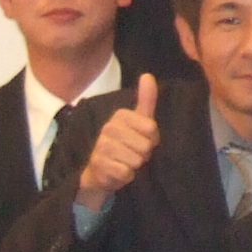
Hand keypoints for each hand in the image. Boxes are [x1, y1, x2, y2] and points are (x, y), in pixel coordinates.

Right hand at [75, 74, 160, 203]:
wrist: (102, 171)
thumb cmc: (126, 144)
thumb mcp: (138, 121)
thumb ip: (146, 100)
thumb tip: (148, 75)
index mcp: (120, 116)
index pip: (152, 129)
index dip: (152, 140)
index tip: (142, 139)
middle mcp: (108, 128)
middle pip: (146, 146)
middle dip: (144, 154)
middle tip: (133, 153)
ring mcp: (102, 146)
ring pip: (136, 160)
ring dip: (135, 166)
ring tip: (125, 162)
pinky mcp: (99, 165)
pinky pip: (126, 173)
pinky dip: (127, 176)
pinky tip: (119, 171)